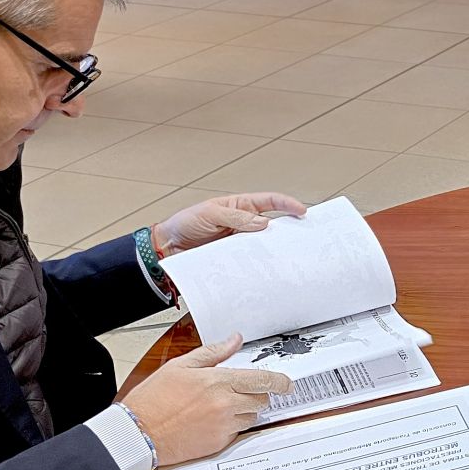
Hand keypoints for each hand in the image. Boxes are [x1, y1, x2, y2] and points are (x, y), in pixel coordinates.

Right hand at [122, 335, 293, 465]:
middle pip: (262, 399)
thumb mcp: (180, 366)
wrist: (139, 432)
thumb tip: (234, 340)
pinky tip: (212, 420)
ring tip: (220, 406)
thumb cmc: (154, 399)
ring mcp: (223, 426)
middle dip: (256, 394)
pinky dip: (232, 426)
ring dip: (245, 410)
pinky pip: (238, 432)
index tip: (286, 383)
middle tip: (239, 391)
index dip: (280, 382)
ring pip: (252, 416)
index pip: (262, 380)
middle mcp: (225, 404)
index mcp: (218, 382)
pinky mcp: (219, 443)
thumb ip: (213, 352)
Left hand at [153, 193, 306, 255]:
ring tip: (284, 254)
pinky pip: (251, 261)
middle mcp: (243, 224)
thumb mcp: (210, 214)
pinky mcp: (235, 259)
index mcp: (240, 206)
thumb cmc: (184, 224)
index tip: (301, 211)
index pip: (269, 201)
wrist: (167, 248)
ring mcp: (240, 242)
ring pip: (264, 245)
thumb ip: (236, 217)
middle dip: (288, 230)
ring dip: (273, 250)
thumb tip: (262, 223)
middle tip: (301, 236)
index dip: (287, 204)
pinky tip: (264, 268)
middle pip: (273, 225)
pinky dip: (259, 264)